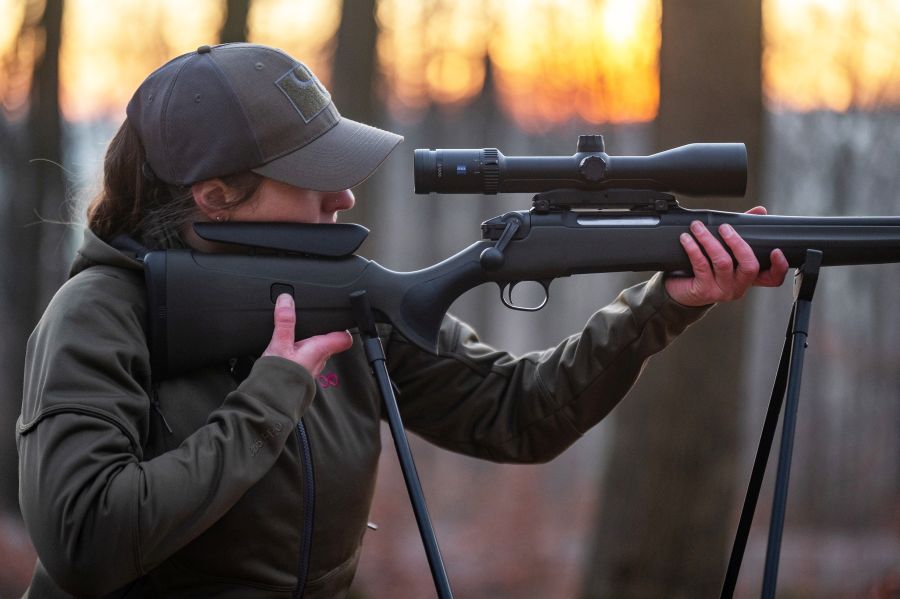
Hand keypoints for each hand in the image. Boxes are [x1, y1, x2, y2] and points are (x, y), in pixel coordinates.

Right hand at [262, 294, 352, 374]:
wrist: (270, 400)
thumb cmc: (279, 376)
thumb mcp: (280, 343)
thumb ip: (284, 321)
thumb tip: (287, 300)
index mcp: (320, 349)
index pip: (344, 338)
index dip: (344, 327)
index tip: (341, 318)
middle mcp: (320, 359)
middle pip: (329, 342)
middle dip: (323, 332)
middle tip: (315, 321)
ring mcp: (312, 368)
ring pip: (318, 352)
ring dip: (311, 343)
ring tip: (300, 334)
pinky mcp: (301, 374)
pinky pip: (306, 359)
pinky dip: (301, 353)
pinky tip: (289, 351)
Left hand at [664, 206, 788, 306]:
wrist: (679, 291)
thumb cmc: (704, 270)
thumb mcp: (726, 251)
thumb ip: (744, 231)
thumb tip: (759, 211)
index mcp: (748, 278)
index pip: (772, 278)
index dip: (779, 266)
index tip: (775, 250)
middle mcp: (738, 286)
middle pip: (749, 266)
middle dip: (737, 243)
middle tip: (724, 227)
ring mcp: (722, 290)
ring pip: (723, 262)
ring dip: (709, 240)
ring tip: (697, 227)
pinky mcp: (704, 291)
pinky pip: (701, 266)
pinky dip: (693, 248)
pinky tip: (687, 239)